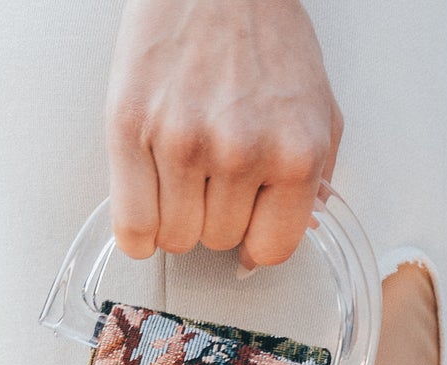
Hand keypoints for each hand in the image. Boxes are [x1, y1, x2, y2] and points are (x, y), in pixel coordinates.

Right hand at [105, 0, 341, 269]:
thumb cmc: (262, 32)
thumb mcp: (315, 103)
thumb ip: (315, 172)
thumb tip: (296, 228)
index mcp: (294, 150)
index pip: (271, 249)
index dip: (255, 241)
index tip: (246, 227)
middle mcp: (240, 151)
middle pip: (218, 242)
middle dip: (214, 215)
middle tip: (212, 176)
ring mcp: (182, 143)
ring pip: (176, 238)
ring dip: (176, 217)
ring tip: (182, 175)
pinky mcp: (131, 130)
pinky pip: (133, 228)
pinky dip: (138, 231)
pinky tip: (148, 203)